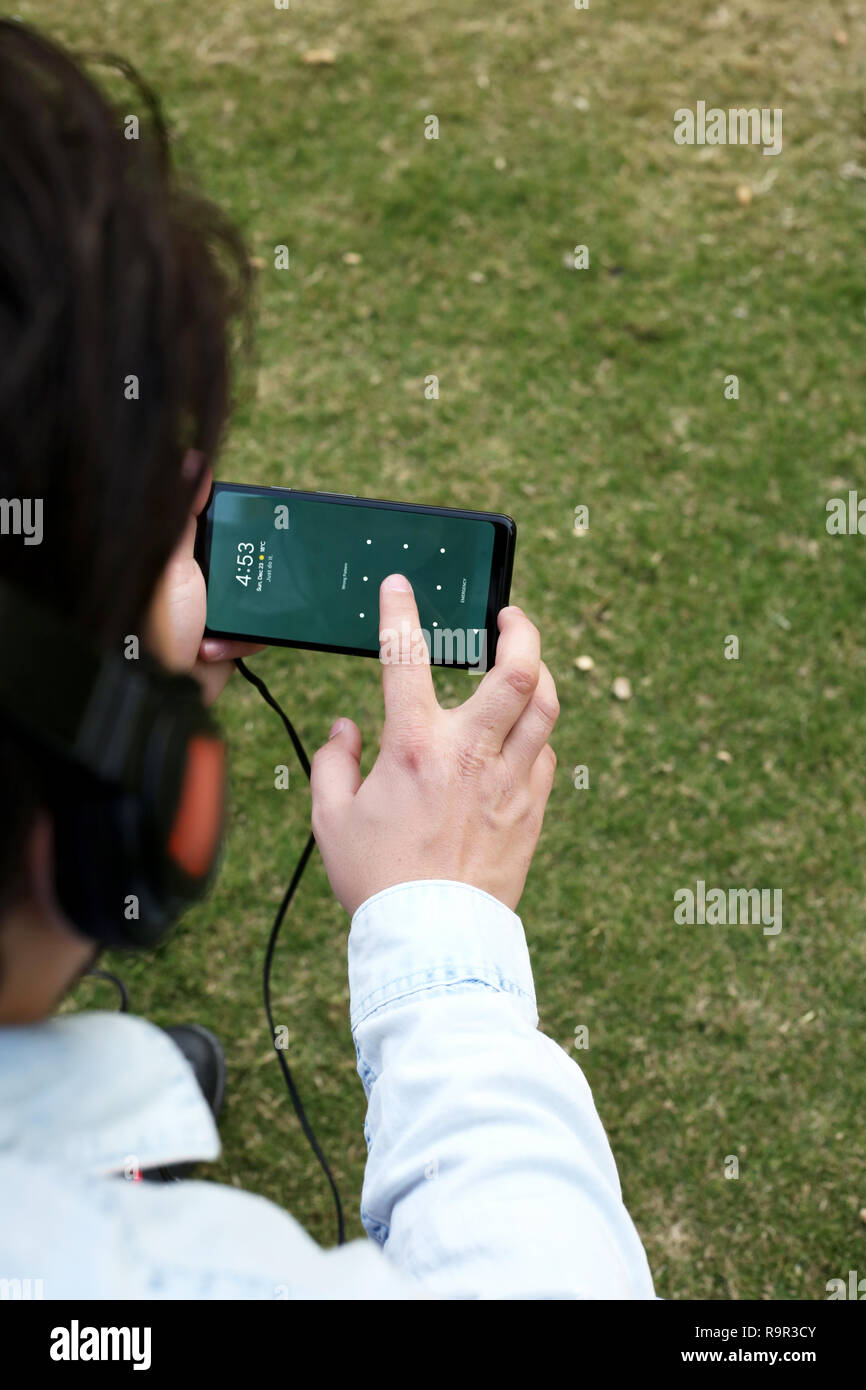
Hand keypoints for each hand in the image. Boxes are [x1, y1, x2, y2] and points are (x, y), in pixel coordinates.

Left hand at [147, 456, 262, 703]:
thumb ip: (183, 513)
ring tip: (213, 631)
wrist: (162, 689)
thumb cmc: (156, 626)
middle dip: (248, 578)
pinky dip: (241, 643)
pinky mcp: (227, 642)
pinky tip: (213, 650)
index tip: (259, 522)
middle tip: (244, 581)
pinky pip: (256, 633)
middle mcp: (194, 582)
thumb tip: (194, 458)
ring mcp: (211, 612)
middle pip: (242, 562)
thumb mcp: (170, 561)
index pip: (216, 526)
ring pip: (256, 600)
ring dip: (242, 620)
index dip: (237, 525)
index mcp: (178, 557)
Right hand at [310, 574, 558, 914]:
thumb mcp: (331, 819)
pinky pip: (546, 754)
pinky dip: (534, 736)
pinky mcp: (532, 810)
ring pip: (546, 707)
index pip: (406, 656)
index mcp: (414, 747)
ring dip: (537, 676)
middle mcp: (471, 753)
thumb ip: (334, 762)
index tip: (400, 586)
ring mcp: (510, 781)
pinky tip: (518, 740)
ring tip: (522, 667)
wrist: (433, 939)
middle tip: (510, 615)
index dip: (400, 611)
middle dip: (521, 629)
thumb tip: (346, 729)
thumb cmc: (378, 880)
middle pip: (519, 669)